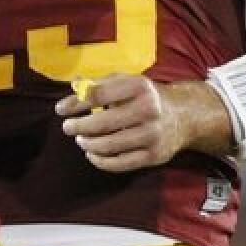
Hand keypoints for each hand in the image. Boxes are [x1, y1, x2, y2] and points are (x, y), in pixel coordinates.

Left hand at [56, 74, 187, 172]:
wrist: (185, 115)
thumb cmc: (146, 96)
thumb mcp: (125, 82)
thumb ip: (98, 84)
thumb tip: (72, 86)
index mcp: (138, 86)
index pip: (98, 95)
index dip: (75, 103)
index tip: (60, 110)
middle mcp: (148, 110)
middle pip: (102, 122)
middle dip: (79, 127)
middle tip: (68, 128)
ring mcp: (152, 135)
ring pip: (109, 145)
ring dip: (88, 144)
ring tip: (81, 140)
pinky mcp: (154, 156)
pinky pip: (121, 163)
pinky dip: (101, 161)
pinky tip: (92, 154)